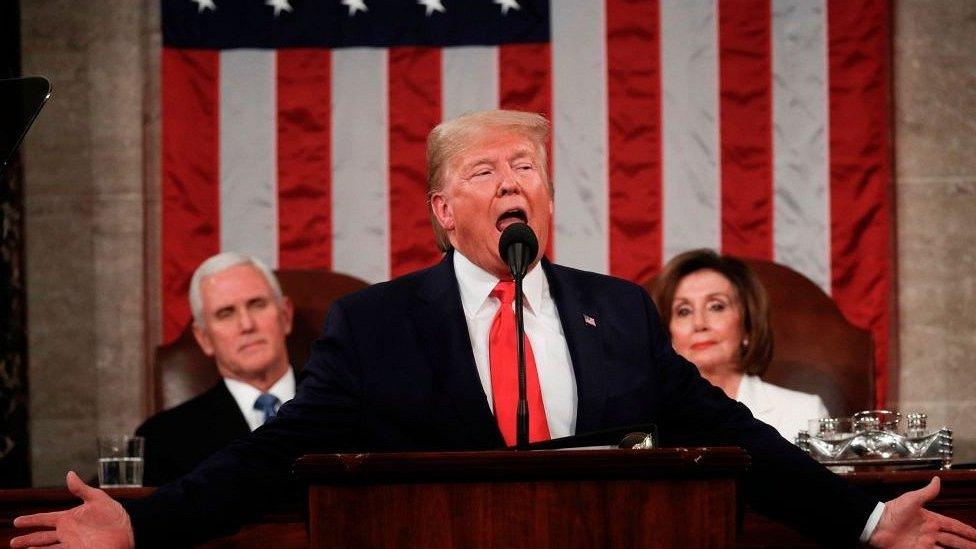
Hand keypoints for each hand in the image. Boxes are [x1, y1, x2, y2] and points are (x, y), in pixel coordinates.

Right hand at [10, 471, 133, 548]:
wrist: (130, 532)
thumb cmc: (116, 516)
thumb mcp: (98, 499)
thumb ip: (82, 489)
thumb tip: (69, 474)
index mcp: (70, 518)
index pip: (45, 519)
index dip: (31, 520)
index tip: (17, 522)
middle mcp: (68, 532)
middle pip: (42, 536)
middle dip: (27, 539)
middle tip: (12, 543)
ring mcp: (72, 544)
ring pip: (47, 548)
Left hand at [869, 476, 975, 547]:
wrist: (876, 525)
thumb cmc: (893, 511)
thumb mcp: (912, 499)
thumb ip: (927, 492)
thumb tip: (937, 478)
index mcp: (930, 520)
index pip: (953, 525)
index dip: (966, 530)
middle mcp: (930, 533)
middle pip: (954, 540)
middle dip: (967, 544)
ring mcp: (924, 543)